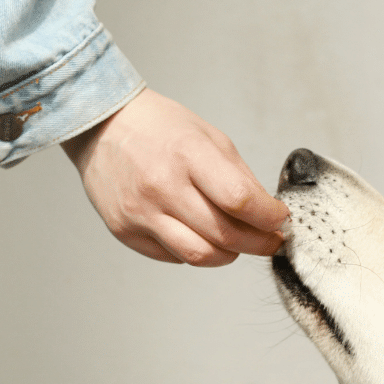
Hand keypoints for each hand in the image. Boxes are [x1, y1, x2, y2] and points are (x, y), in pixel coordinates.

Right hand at [61, 89, 288, 265]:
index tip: (280, 220)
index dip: (269, 217)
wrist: (102, 127)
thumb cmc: (159, 129)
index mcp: (187, 154)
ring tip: (237, 244)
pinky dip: (196, 252)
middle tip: (271, 241)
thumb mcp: (209, 137)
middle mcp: (162, 186)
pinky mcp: (125, 231)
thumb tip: (267, 214)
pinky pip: (174, 257)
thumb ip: (240, 178)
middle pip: (225, 235)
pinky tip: (200, 235)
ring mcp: (140, 212)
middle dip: (259, 244)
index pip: (240, 200)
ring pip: (200, 256)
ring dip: (229, 255)